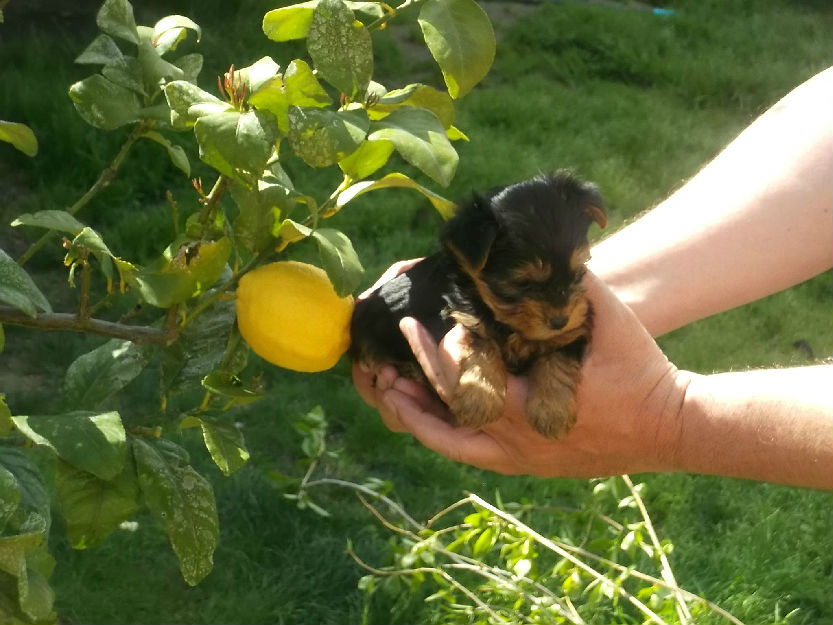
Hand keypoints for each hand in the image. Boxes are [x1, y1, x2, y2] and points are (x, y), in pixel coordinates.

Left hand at [355, 271, 690, 477]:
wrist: (670, 426)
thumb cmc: (640, 371)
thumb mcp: (612, 321)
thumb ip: (575, 287)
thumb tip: (545, 251)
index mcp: (535, 404)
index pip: (469, 382)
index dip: (434, 356)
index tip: (411, 327)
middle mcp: (521, 440)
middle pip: (451, 418)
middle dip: (414, 389)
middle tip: (383, 368)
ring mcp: (524, 458)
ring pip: (454, 446)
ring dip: (419, 421)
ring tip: (390, 395)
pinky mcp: (529, 465)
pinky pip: (474, 456)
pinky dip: (446, 438)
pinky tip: (426, 421)